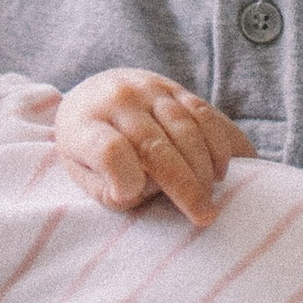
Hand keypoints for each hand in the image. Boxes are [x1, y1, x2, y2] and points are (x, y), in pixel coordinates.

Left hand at [54, 71, 250, 226]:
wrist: (95, 95)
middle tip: (204, 215)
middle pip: (154, 144)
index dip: (126, 179)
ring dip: (204, 167)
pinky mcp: (174, 87)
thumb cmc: (89, 150)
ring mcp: (149, 89)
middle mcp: (118, 100)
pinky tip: (218, 171)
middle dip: (185, 185)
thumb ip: (110, 190)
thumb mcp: (84, 174)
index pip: (109, 151)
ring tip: (210, 196)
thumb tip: (146, 191)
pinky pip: (204, 113)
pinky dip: (217, 145)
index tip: (134, 198)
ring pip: (185, 127)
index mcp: (85, 125)